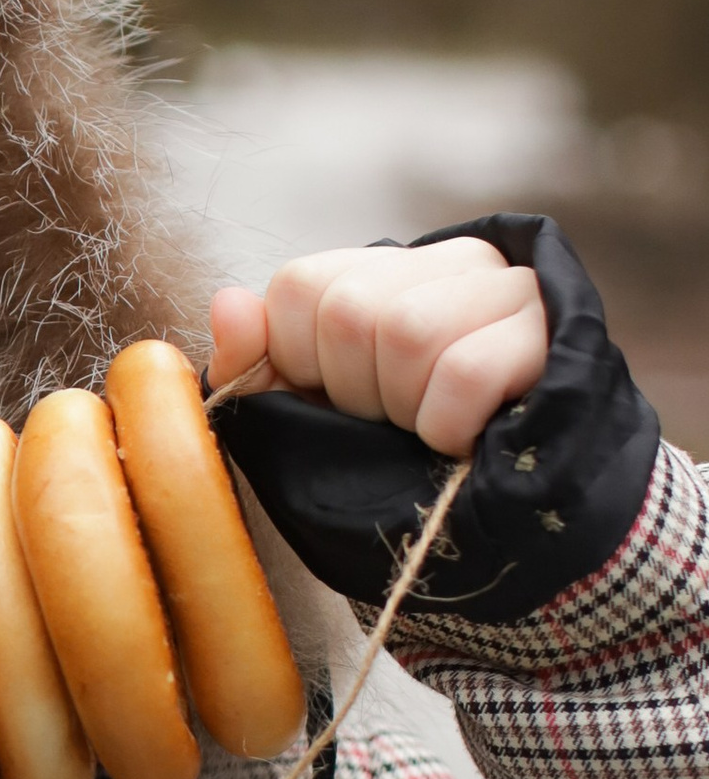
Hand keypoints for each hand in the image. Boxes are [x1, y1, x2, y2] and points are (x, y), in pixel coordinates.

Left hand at [207, 238, 547, 458]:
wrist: (515, 519)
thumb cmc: (402, 458)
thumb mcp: (313, 417)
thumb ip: (259, 367)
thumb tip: (227, 303)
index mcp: (387, 269)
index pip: (301, 285)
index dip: (303, 362)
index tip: (342, 401)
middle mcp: (452, 258)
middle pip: (351, 309)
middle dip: (357, 393)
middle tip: (395, 422)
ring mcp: (510, 288)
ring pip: (408, 331)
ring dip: (406, 410)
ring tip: (431, 429)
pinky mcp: (552, 332)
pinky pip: (464, 373)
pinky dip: (448, 427)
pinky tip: (466, 441)